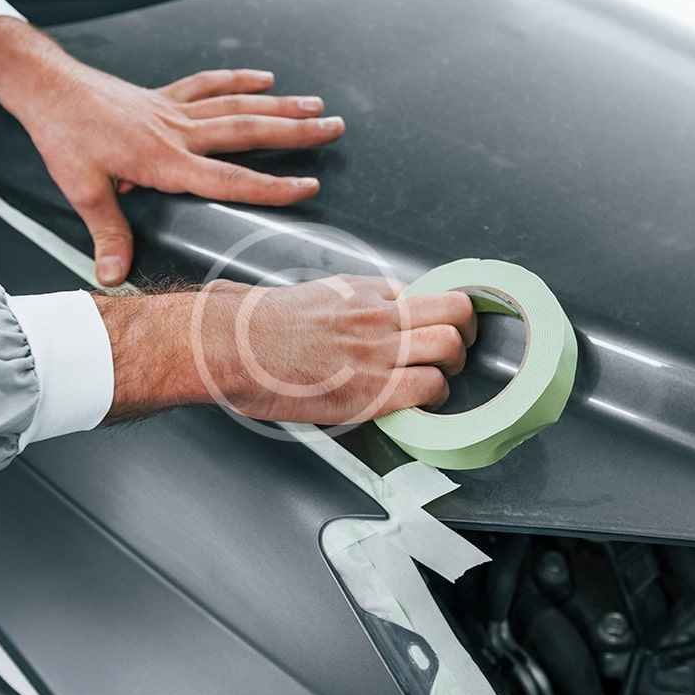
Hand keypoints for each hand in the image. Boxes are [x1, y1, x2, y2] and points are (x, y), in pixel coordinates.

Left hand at [0, 18, 344, 285]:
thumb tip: (114, 276)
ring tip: (316, 105)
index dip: (270, 186)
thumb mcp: (82, 190)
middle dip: (294, 132)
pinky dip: (238, 80)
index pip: (228, 178)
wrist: (47, 87)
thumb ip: (107, 233)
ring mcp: (174, 110)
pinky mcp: (164, 96)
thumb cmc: (64, 137)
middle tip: (333, 128)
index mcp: (164, 161)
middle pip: (247, 131)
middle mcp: (178, 133)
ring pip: (236, 106)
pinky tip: (265, 79)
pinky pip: (208, 85)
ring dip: (279, 105)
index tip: (307, 187)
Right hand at [93, 277, 475, 424]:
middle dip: (464, 333)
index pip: (429, 293)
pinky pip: (429, 388)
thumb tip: (365, 313)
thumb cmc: (257, 326)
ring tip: (438, 379)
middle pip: (456, 311)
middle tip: (454, 351)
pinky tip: (419, 403)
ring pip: (451, 347)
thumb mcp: (311, 296)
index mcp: (363, 291)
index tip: (440, 328)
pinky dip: (434, 398)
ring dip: (452, 367)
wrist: (230, 346)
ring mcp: (376, 349)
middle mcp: (378, 314)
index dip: (441, 315)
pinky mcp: (369, 388)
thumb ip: (347, 303)